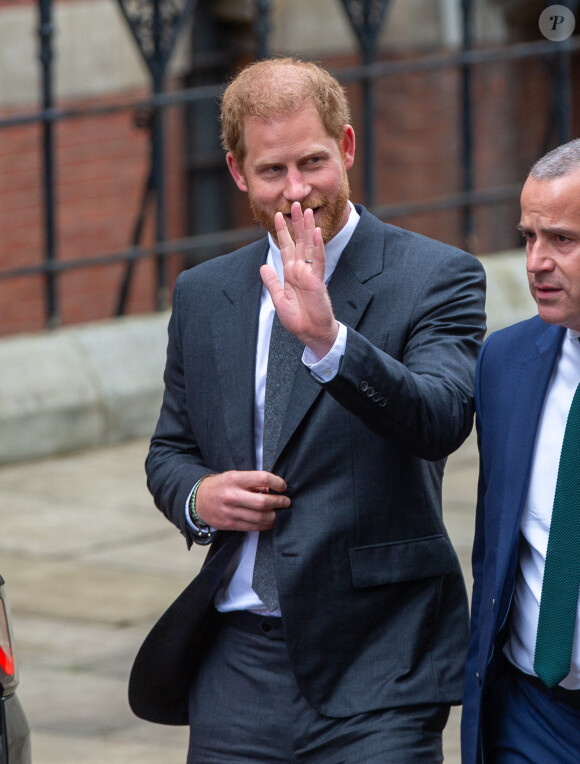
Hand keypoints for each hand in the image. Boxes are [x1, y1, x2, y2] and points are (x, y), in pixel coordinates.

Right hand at [195, 471, 289, 530]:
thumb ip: (252, 481)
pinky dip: (265, 525)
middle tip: (286, 501)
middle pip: (263, 502)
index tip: (283, 486)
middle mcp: (232, 496)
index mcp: (235, 479)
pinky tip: (270, 521)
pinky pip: (253, 527)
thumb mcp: (234, 476)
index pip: (262, 479)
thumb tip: (271, 490)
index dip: (277, 483)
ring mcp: (230, 512)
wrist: (198, 499)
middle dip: (279, 502)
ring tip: (279, 512)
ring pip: (260, 518)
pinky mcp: (230, 524)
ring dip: (274, 516)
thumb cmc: (221, 485)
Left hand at [260, 202, 338, 358]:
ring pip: (309, 246)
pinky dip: (317, 246)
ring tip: (306, 211)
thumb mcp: (279, 299)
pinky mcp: (317, 280)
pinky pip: (318, 260)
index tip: (277, 216)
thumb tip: (263, 266)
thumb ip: (272, 282)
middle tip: (294, 204)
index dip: (282, 232)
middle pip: (298, 242)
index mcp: (291, 273)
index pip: (286, 247)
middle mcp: (301, 270)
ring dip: (307, 229)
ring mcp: (310, 274)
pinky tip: (316, 232)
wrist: (310, 332)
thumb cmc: (297, 319)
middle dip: (295, 223)